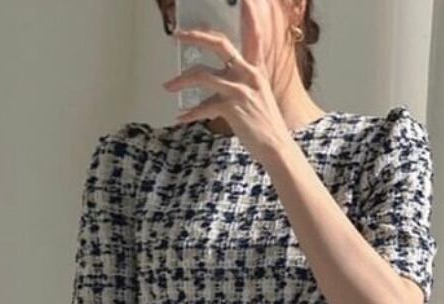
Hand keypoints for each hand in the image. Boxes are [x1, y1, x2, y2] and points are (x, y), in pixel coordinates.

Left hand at [162, 0, 292, 161]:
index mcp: (256, 70)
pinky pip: (203, 106)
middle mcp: (248, 74)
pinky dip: (190, 113)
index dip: (249, 15)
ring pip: (202, 75)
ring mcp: (239, 90)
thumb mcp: (258, 98)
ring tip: (168, 86)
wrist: (276, 147)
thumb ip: (240, 85)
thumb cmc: (266, 126)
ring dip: (181, 80)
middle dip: (195, 37)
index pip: (253, 35)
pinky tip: (182, 117)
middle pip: (219, 44)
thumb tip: (214, 86)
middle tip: (177, 35)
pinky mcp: (232, 107)